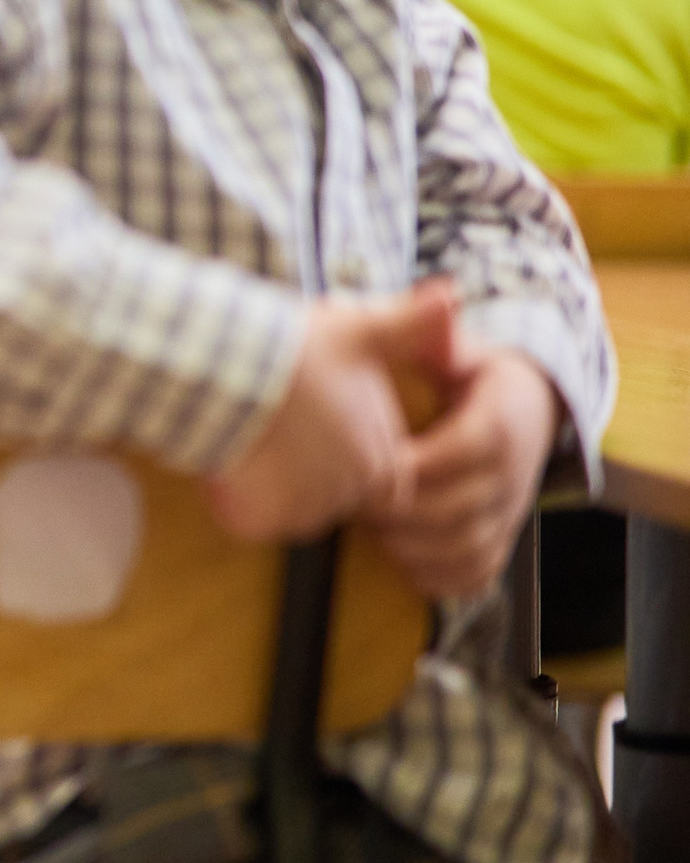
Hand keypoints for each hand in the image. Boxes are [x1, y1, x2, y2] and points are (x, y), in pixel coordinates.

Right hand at [207, 279, 456, 542]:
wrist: (232, 367)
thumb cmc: (296, 348)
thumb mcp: (360, 331)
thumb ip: (409, 325)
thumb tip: (449, 295)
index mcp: (381, 459)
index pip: (382, 480)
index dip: (350, 453)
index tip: (322, 427)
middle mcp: (349, 491)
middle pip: (337, 495)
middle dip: (313, 472)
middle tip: (284, 433)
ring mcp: (303, 507)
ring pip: (297, 509)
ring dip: (280, 487)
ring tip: (258, 440)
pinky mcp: (262, 516)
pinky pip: (257, 519)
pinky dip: (247, 501)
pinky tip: (236, 462)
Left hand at [368, 343, 558, 598]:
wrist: (524, 407)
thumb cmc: (470, 373)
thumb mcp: (457, 345)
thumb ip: (435, 332)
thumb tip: (437, 300)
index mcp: (501, 424)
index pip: (458, 454)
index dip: (408, 465)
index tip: (367, 461)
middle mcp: (514, 476)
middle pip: (455, 510)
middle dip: (397, 509)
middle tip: (350, 497)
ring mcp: (510, 513)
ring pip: (463, 549)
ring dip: (409, 545)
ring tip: (368, 524)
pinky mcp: (502, 540)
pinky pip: (474, 574)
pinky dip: (435, 574)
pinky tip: (399, 553)